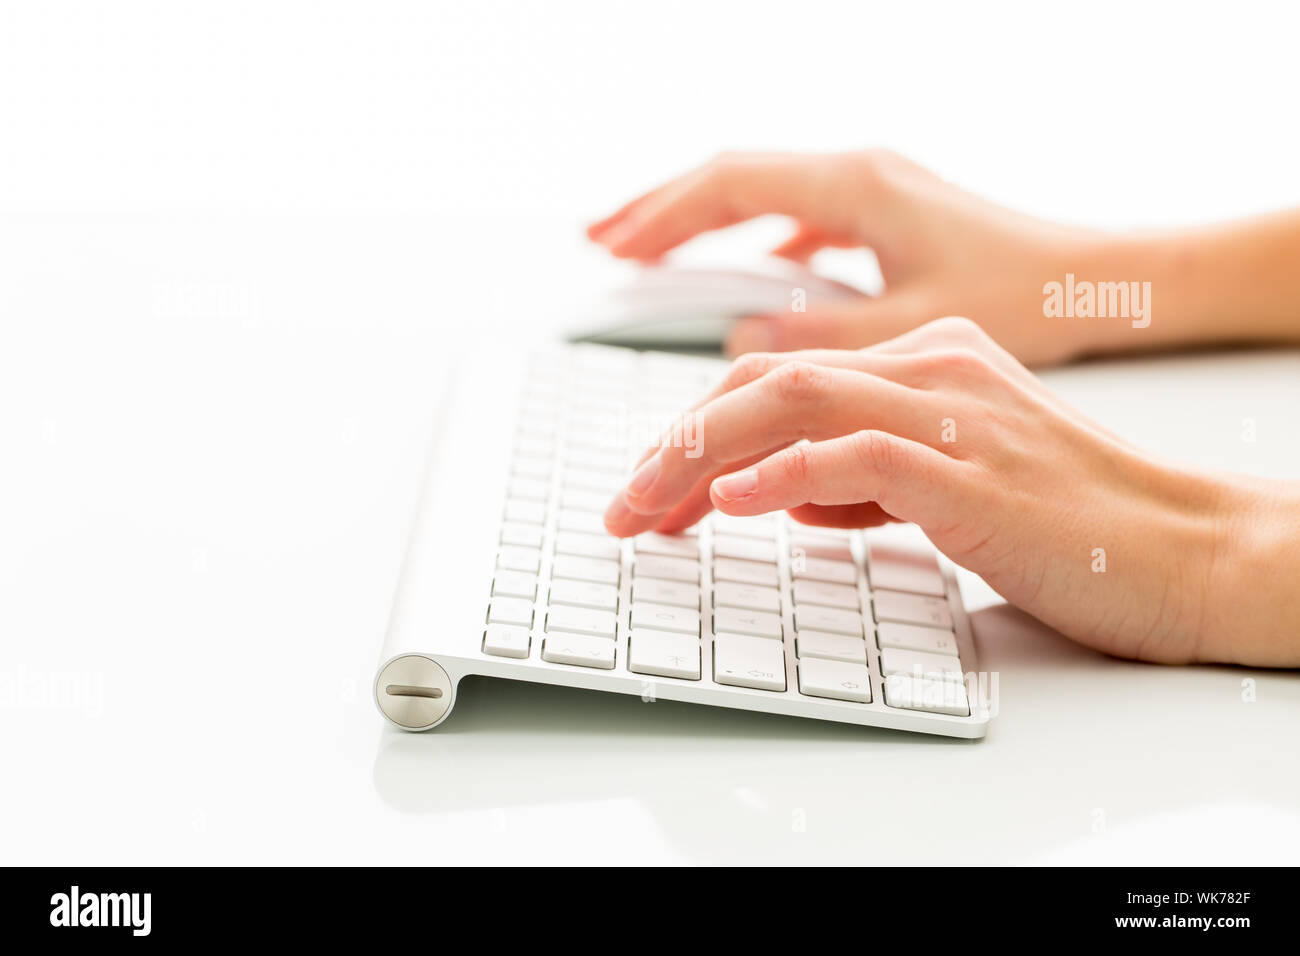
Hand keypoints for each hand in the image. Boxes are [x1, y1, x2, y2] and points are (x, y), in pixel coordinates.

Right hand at [588, 150, 1120, 365]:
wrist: (1103, 281)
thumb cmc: (1027, 296)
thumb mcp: (912, 329)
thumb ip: (817, 337)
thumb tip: (742, 341)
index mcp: (858, 187)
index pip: (732, 188)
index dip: (663, 219)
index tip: (613, 250)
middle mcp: (860, 177)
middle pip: (732, 179)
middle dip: (662, 211)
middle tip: (602, 241)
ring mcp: (873, 194)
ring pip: (762, 199)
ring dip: (703, 225)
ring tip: (648, 254)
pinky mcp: (888, 221)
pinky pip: (797, 222)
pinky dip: (753, 245)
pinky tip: (746, 275)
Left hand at [603, 317, 1299, 666]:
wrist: (1183, 548)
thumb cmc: (1067, 522)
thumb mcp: (945, 487)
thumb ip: (864, 479)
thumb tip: (779, 495)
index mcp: (925, 361)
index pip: (778, 378)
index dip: (698, 430)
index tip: (651, 489)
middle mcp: (932, 367)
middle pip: (765, 379)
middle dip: (675, 443)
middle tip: (625, 507)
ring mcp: (954, 413)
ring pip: (793, 399)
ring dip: (700, 454)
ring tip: (647, 507)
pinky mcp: (973, 471)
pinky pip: (856, 454)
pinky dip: (783, 475)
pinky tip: (732, 503)